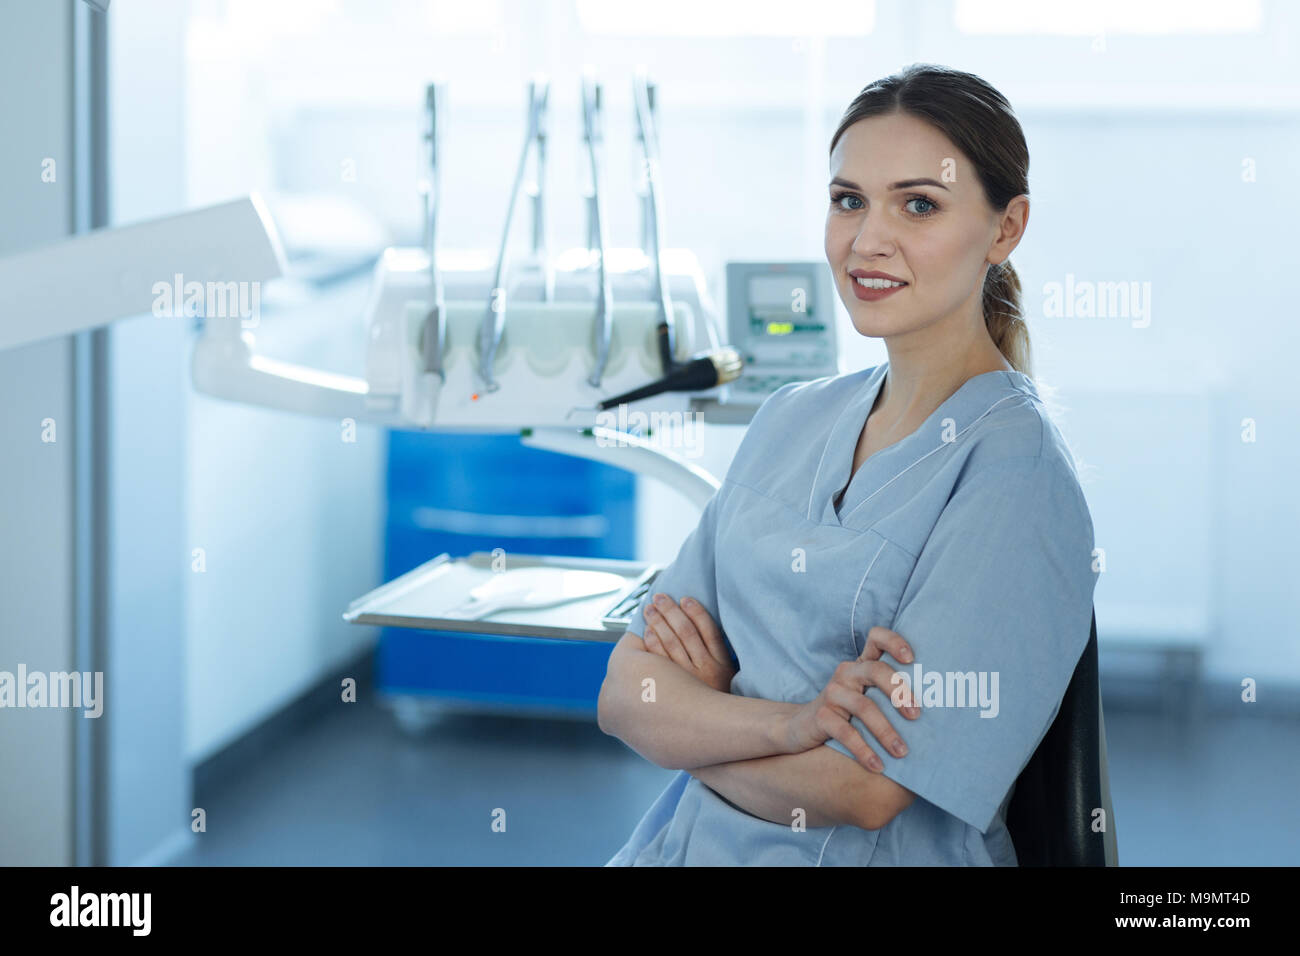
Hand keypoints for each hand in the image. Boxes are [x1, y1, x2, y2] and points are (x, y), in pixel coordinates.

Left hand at [641, 593, 735, 693]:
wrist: (714, 732)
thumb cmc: (717, 699)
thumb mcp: (727, 676)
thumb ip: (717, 654)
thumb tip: (699, 624)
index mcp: (723, 665)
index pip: (709, 630)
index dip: (696, 612)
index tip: (684, 599)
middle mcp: (707, 671)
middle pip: (686, 633)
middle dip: (671, 612)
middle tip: (659, 598)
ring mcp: (688, 682)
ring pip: (671, 644)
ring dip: (658, 623)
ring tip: (650, 610)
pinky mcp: (673, 692)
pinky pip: (659, 662)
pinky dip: (652, 644)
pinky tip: (646, 633)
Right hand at [782, 626, 920, 772]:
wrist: (800, 729)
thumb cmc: (846, 714)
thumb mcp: (866, 697)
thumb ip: (890, 695)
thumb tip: (937, 712)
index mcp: (861, 665)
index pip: (876, 638)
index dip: (894, 642)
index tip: (912, 659)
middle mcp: (846, 673)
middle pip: (876, 670)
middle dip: (900, 691)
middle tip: (917, 715)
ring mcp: (832, 693)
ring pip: (864, 706)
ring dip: (887, 731)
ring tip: (902, 752)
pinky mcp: (821, 716)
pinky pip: (846, 732)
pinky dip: (865, 751)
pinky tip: (878, 766)